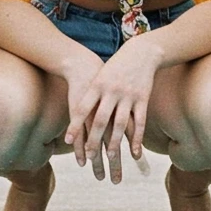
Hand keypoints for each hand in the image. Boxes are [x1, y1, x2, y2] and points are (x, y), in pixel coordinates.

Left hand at [65, 37, 158, 183]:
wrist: (140, 53)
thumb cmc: (115, 67)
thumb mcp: (100, 77)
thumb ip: (91, 95)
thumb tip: (77, 116)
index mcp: (97, 85)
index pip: (82, 109)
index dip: (75, 126)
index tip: (68, 141)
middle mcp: (112, 91)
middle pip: (101, 120)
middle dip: (94, 140)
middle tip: (89, 157)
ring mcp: (128, 95)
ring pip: (120, 123)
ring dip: (115, 142)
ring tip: (110, 156)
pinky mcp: (143, 98)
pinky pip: (139, 122)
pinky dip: (137, 138)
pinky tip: (134, 152)